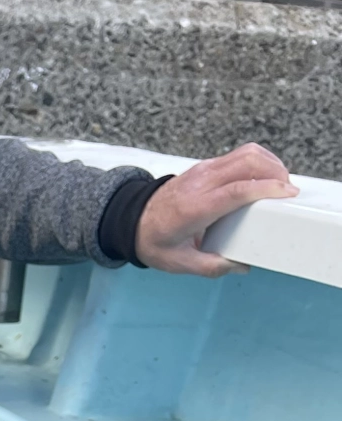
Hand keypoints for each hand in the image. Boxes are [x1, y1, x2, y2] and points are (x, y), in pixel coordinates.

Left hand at [136, 142, 296, 276]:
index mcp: (193, 208)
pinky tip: (265, 178)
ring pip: (244, 153)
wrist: (132, 221)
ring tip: (280, 183)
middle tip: (288, 191)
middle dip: (275, 172)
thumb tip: (242, 266)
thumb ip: (212, 267)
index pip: (235, 190)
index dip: (265, 189)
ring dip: (269, 163)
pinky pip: (238, 155)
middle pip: (245, 163)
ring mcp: (202, 171)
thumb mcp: (180, 263)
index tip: (287, 193)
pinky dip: (258, 162)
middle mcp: (199, 184)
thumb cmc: (155, 241)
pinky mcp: (206, 166)